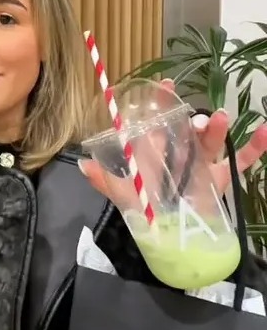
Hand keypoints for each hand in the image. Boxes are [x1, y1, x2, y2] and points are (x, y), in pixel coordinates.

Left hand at [79, 80, 266, 199]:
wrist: (175, 243)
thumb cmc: (147, 216)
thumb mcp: (125, 197)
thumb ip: (104, 181)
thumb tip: (82, 164)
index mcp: (156, 156)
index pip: (157, 125)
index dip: (160, 105)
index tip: (165, 86)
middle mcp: (179, 156)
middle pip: (186, 129)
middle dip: (190, 116)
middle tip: (191, 110)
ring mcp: (202, 165)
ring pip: (212, 141)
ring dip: (217, 127)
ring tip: (219, 119)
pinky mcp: (222, 178)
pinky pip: (243, 161)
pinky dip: (256, 147)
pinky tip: (265, 132)